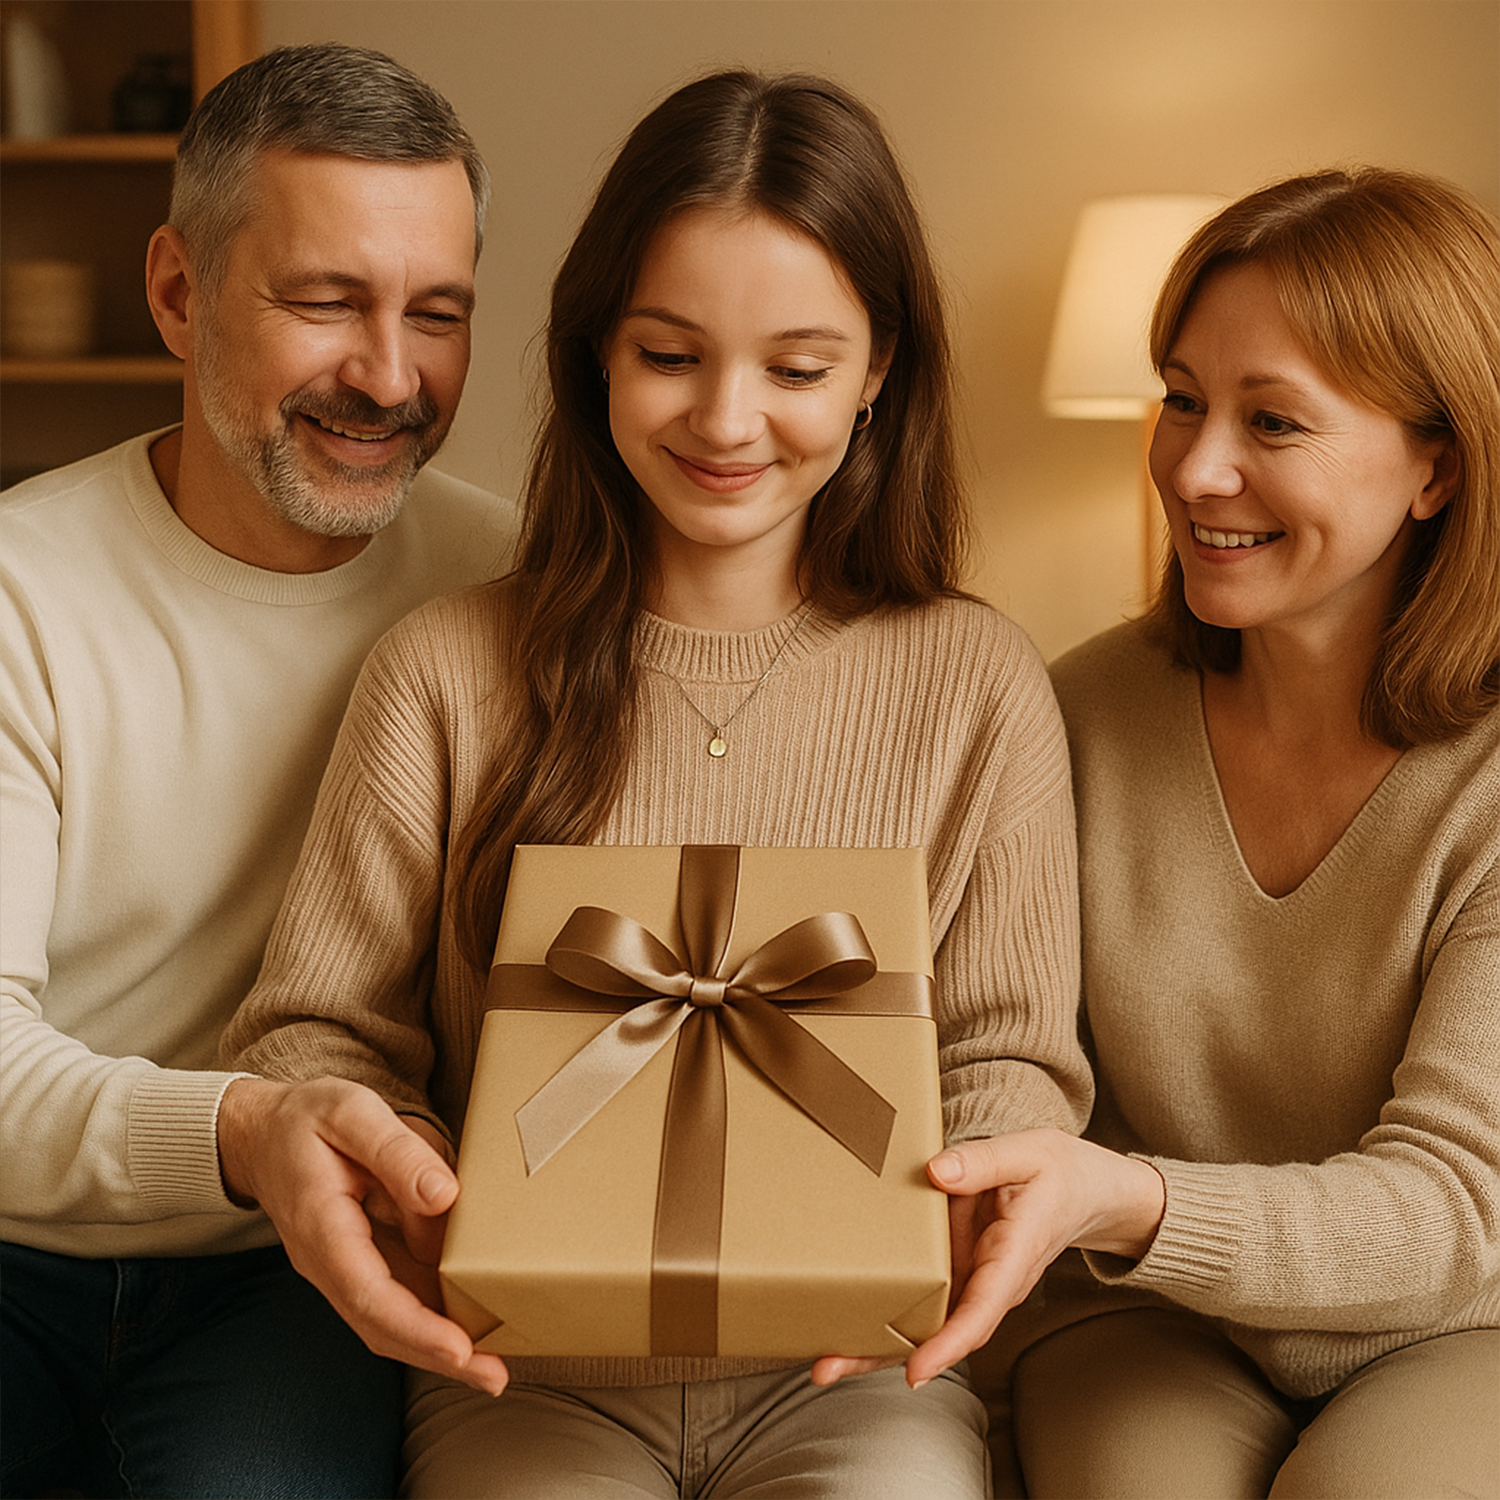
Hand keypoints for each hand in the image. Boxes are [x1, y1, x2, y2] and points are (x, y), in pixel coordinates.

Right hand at [217, 1076, 508, 1394]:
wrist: (263, 1133)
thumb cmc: (309, 1119)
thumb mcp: (352, 1113)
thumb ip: (398, 1152)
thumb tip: (444, 1196)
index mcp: (321, 1227)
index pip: (369, 1294)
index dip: (416, 1327)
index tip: (459, 1350)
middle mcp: (328, 1262)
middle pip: (381, 1325)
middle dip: (437, 1356)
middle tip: (494, 1376)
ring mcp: (343, 1269)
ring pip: (389, 1322)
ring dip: (438, 1348)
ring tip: (493, 1366)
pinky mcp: (361, 1264)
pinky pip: (396, 1301)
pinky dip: (431, 1319)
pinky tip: (472, 1325)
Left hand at [812, 1129, 1163, 1389]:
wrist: (1083, 1190)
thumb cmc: (1058, 1172)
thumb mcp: (1028, 1154)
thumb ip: (983, 1162)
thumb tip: (937, 1173)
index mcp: (1014, 1256)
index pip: (982, 1310)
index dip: (949, 1343)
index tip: (915, 1370)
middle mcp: (989, 1281)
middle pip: (940, 1332)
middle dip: (885, 1356)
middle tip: (827, 1370)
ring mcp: (971, 1279)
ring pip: (925, 1324)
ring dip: (874, 1345)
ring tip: (821, 1360)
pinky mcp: (956, 1269)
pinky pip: (922, 1299)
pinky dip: (884, 1315)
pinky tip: (844, 1323)